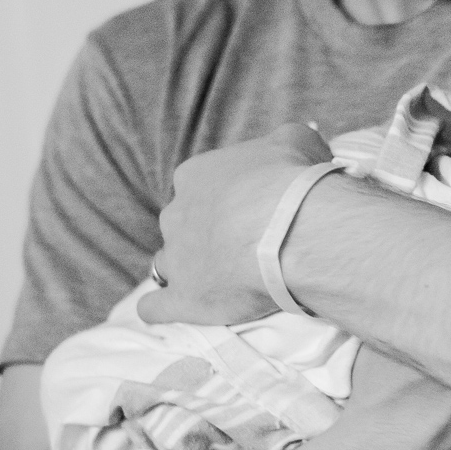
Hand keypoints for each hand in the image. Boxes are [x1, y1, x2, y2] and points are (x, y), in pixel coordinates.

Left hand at [139, 122, 330, 325]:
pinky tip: (175, 308)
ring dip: (187, 269)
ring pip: (168, 263)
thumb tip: (290, 149)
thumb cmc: (295, 183)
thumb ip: (282, 144)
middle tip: (243, 244)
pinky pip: (154, 307)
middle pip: (181, 224)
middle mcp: (177, 214)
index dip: (222, 198)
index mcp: (196, 175)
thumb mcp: (295, 141)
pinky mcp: (182, 299)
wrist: (296, 231)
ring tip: (220, 278)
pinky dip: (162, 308)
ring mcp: (176, 258)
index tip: (248, 208)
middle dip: (204, 234)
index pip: (197, 185)